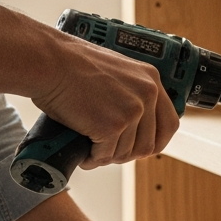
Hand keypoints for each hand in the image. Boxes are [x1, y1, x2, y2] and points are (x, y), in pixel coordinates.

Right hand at [33, 33, 179, 168]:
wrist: (50, 62)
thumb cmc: (71, 65)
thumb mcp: (116, 72)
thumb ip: (131, 93)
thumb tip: (133, 126)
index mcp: (151, 80)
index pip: (169, 123)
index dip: (156, 141)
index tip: (141, 148)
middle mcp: (147, 95)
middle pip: (148, 145)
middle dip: (127, 153)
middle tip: (107, 150)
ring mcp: (131, 111)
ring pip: (125, 153)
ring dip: (106, 155)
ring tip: (90, 148)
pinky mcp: (112, 126)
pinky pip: (105, 155)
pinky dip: (92, 159)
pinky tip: (83, 152)